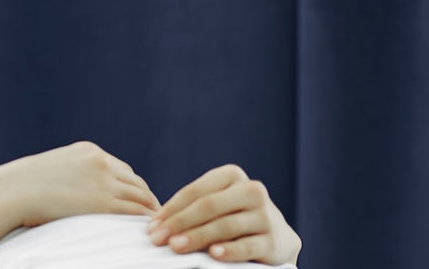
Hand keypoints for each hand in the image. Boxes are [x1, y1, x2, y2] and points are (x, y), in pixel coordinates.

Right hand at [0, 141, 159, 227]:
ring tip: (157, 225)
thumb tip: (73, 190)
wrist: (10, 192)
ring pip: (140, 196)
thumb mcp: (51, 169)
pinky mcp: (102, 203)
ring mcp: (103, 181)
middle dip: (147, 198)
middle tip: (156, 215)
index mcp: (88, 151)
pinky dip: (145, 219)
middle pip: (136, 182)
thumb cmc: (21, 186)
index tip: (140, 199)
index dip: (134, 186)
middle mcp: (100, 162)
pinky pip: (134, 211)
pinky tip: (148, 228)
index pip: (123, 169)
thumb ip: (69, 175)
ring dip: (151, 210)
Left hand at [148, 164, 300, 264]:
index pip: (196, 191)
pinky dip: (230, 250)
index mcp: (232, 176)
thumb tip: (156, 225)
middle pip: (208, 206)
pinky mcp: (275, 240)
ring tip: (176, 246)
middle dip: (180, 223)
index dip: (171, 209)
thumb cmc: (233, 220)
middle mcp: (252, 190)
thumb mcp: (215, 208)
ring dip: (197, 237)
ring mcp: (266, 215)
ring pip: (225, 225)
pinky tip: (214, 254)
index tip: (151, 226)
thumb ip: (191, 210)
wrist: (276, 239)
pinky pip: (248, 245)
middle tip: (158, 239)